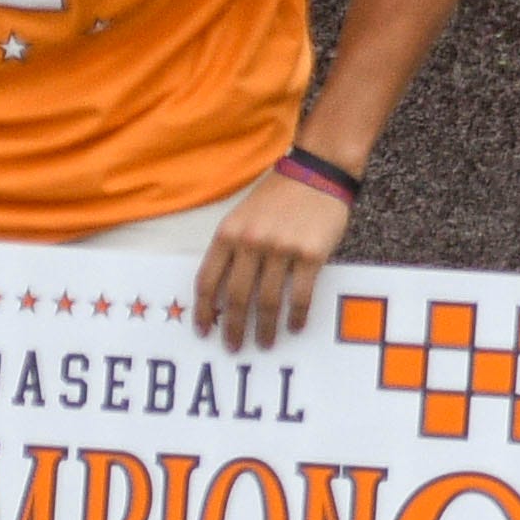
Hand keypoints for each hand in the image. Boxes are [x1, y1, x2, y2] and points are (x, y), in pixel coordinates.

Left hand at [195, 173, 348, 353]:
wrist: (317, 171)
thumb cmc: (277, 197)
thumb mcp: (242, 217)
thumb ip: (232, 249)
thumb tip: (222, 295)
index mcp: (228, 233)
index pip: (207, 280)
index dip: (203, 310)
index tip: (203, 330)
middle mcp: (250, 242)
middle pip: (235, 297)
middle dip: (232, 328)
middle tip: (232, 347)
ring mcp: (280, 249)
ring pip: (267, 302)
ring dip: (264, 329)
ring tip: (264, 344)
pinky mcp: (310, 254)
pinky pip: (299, 295)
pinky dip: (296, 316)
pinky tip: (294, 327)